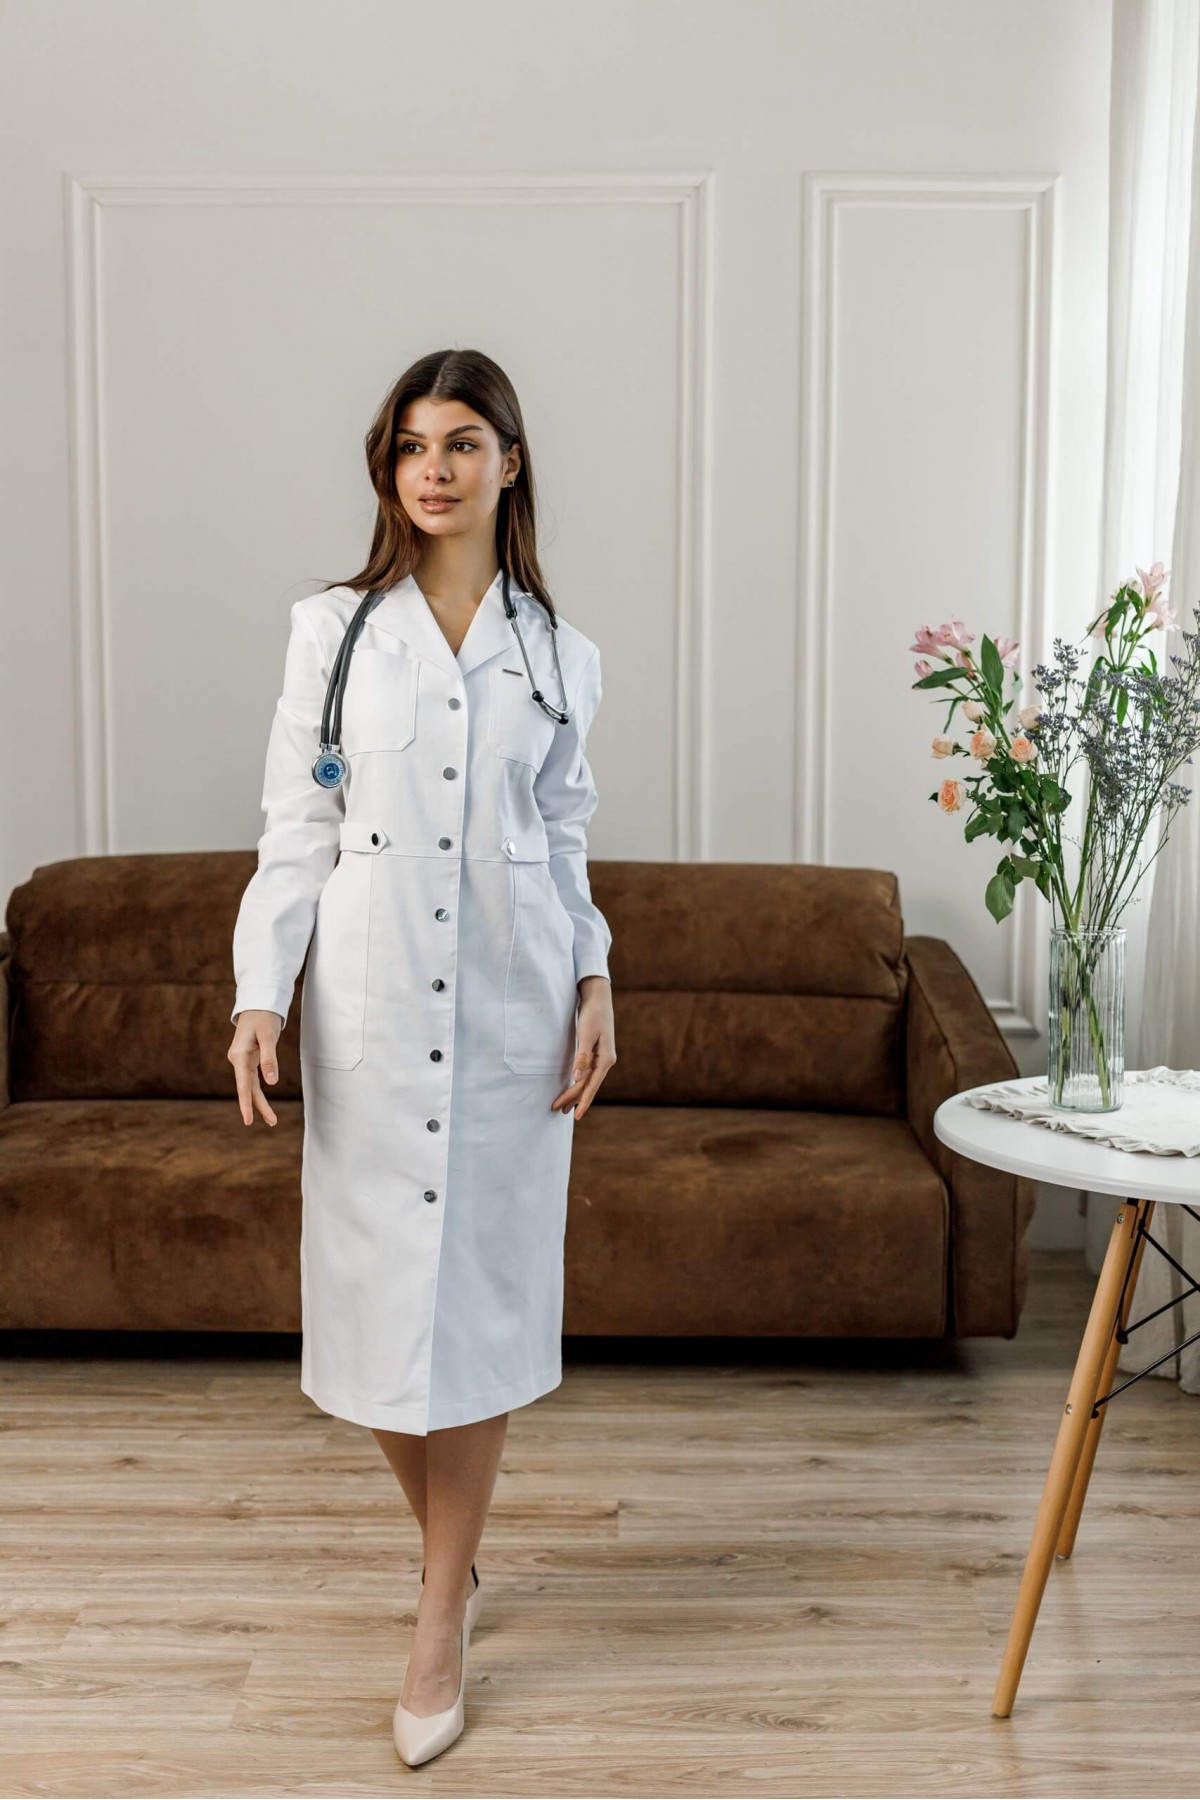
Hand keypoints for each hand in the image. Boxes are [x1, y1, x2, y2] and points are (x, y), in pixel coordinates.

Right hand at [228, 1009, 283, 1126]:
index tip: (248, 1120)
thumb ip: (269, 1058)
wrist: (257, 1003)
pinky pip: (252, 1079)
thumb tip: (271, 1082)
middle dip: (259, 1107)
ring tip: (272, 1120)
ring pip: (250, 1086)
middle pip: (247, 1089)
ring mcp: (242, 1060)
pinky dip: (259, 1091)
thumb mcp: (269, 1036)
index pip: (243, 1084)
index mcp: (239, 1055)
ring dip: (260, 1102)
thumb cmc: (263, 1017)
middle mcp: (238, 1060)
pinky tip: (263, 1103)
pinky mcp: (248, 1059)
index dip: (246, 1103)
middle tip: (273, 1123)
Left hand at [552, 976, 615, 1119]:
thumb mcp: (586, 1034)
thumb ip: (582, 1057)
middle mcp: (605, 1062)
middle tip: (557, 1110)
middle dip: (573, 1099)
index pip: (592, 1086)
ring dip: (575, 1093)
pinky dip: (578, 1083)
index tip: (576, 1116)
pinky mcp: (595, 1054)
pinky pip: (586, 1073)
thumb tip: (577, 1078)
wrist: (598, 998)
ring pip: (587, 1081)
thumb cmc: (593, 1015)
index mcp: (605, 1060)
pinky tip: (572, 1088)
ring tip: (563, 1106)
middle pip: (588, 1085)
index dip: (583, 1102)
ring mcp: (601, 1058)